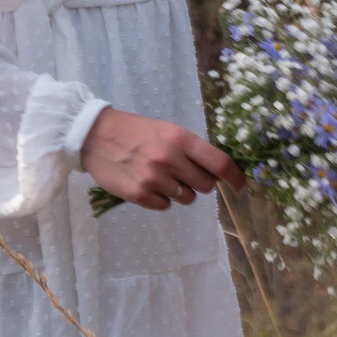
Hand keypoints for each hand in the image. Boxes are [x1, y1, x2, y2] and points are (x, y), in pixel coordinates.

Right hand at [80, 107, 245, 210]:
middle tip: (184, 174)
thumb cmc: (138, 131)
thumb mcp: (169, 131)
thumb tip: (219, 172)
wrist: (96, 135)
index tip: (240, 186)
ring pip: (186, 198)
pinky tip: (148, 184)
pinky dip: (161, 198)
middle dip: (200, 182)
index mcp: (181, 139)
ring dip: (180, 191)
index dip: (234, 177)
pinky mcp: (138, 194)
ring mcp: (153, 178)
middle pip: (205, 185)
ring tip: (162, 177)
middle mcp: (170, 159)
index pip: (219, 163)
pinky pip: (165, 205)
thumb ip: (193, 150)